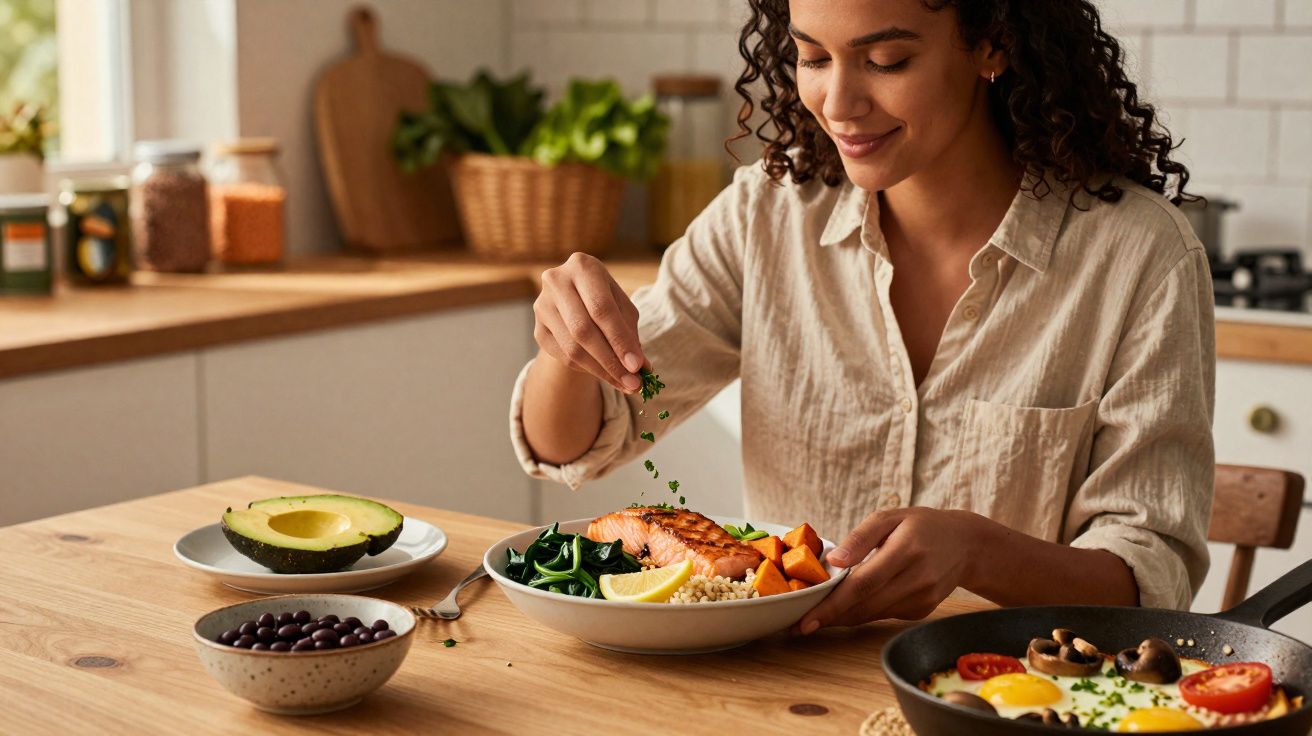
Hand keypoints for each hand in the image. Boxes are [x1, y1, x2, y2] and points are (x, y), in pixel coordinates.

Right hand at [533, 253, 646, 393]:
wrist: (574, 300)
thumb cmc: (605, 300)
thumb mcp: (622, 308)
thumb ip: (631, 334)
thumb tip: (642, 368)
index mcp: (582, 267)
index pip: (601, 308)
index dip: (619, 339)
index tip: (637, 366)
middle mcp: (556, 281)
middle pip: (583, 330)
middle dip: (611, 361)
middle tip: (633, 383)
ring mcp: (542, 306)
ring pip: (572, 348)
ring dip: (601, 371)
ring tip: (625, 383)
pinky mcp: (537, 329)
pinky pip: (564, 357)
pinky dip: (588, 370)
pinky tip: (605, 374)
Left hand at [795, 508, 991, 632]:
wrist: (966, 545)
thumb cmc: (921, 525)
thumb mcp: (890, 517)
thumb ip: (860, 537)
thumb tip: (834, 560)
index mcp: (905, 551)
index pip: (862, 584)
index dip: (832, 605)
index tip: (806, 621)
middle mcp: (916, 579)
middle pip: (864, 606)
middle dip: (829, 617)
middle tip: (798, 625)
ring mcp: (922, 599)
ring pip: (872, 615)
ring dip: (842, 618)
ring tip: (815, 618)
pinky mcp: (922, 610)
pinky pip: (884, 614)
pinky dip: (863, 612)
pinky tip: (848, 607)